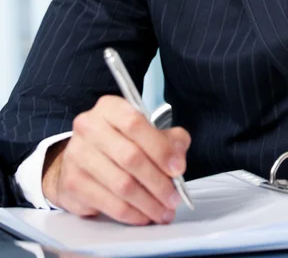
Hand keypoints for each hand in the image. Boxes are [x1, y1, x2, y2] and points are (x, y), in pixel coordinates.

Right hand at [42, 95, 190, 225]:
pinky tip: (144, 216)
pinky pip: (109, 204)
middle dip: (158, 182)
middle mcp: (89, 127)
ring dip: (148, 203)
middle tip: (174, 198)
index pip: (135, 123)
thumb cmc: (119, 142)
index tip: (178, 168)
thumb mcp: (146, 131)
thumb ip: (169, 140)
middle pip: (130, 157)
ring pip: (121, 184)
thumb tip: (178, 161)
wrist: (79, 159)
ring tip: (163, 212)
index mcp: (109, 108)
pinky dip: (132, 214)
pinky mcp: (73, 184)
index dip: (160, 148)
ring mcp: (77, 155)